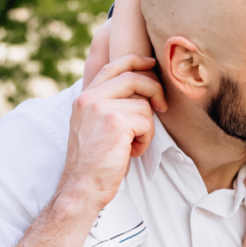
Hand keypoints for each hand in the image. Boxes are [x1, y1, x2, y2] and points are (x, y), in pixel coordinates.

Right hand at [59, 54, 166, 210]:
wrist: (83, 186)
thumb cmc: (94, 161)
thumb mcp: (94, 126)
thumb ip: (108, 105)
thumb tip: (141, 91)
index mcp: (84, 98)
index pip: (112, 67)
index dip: (135, 60)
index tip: (151, 63)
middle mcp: (90, 99)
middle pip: (134, 78)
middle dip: (154, 90)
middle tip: (162, 107)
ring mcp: (101, 108)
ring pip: (144, 105)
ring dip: (146, 127)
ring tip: (132, 145)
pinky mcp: (116, 122)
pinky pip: (146, 122)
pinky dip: (145, 139)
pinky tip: (131, 152)